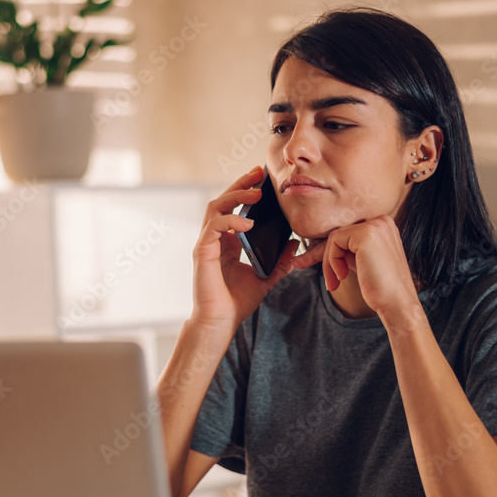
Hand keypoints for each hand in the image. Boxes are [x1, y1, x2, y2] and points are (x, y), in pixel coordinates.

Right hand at [192, 166, 297, 331]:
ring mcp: (206, 244)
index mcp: (226, 242)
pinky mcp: (203, 253)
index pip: (233, 208)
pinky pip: (214, 227)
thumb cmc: (236, 302)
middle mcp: (214, 239)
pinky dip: (230, 220)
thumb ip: (279, 261)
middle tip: (259, 174)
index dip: (245, 192)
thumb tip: (293, 244)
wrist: (221, 322)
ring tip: (255, 194)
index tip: (263, 180)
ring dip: (235, 197)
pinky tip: (247, 222)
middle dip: (240, 185)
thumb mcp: (265, 278)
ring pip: (215, 208)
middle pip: (223, 201)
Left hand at [292, 215, 418, 319]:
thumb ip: (349, 250)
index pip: (349, 233)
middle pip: (341, 234)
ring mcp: (375, 226)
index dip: (336, 253)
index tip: (330, 273)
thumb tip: (320, 247)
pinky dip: (331, 261)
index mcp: (384, 226)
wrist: (397, 303)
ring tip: (336, 282)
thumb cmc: (381, 288)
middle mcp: (382, 221)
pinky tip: (342, 276)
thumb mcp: (363, 261)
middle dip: (329, 258)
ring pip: (335, 238)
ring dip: (329, 263)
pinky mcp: (365, 235)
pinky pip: (334, 242)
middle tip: (331, 282)